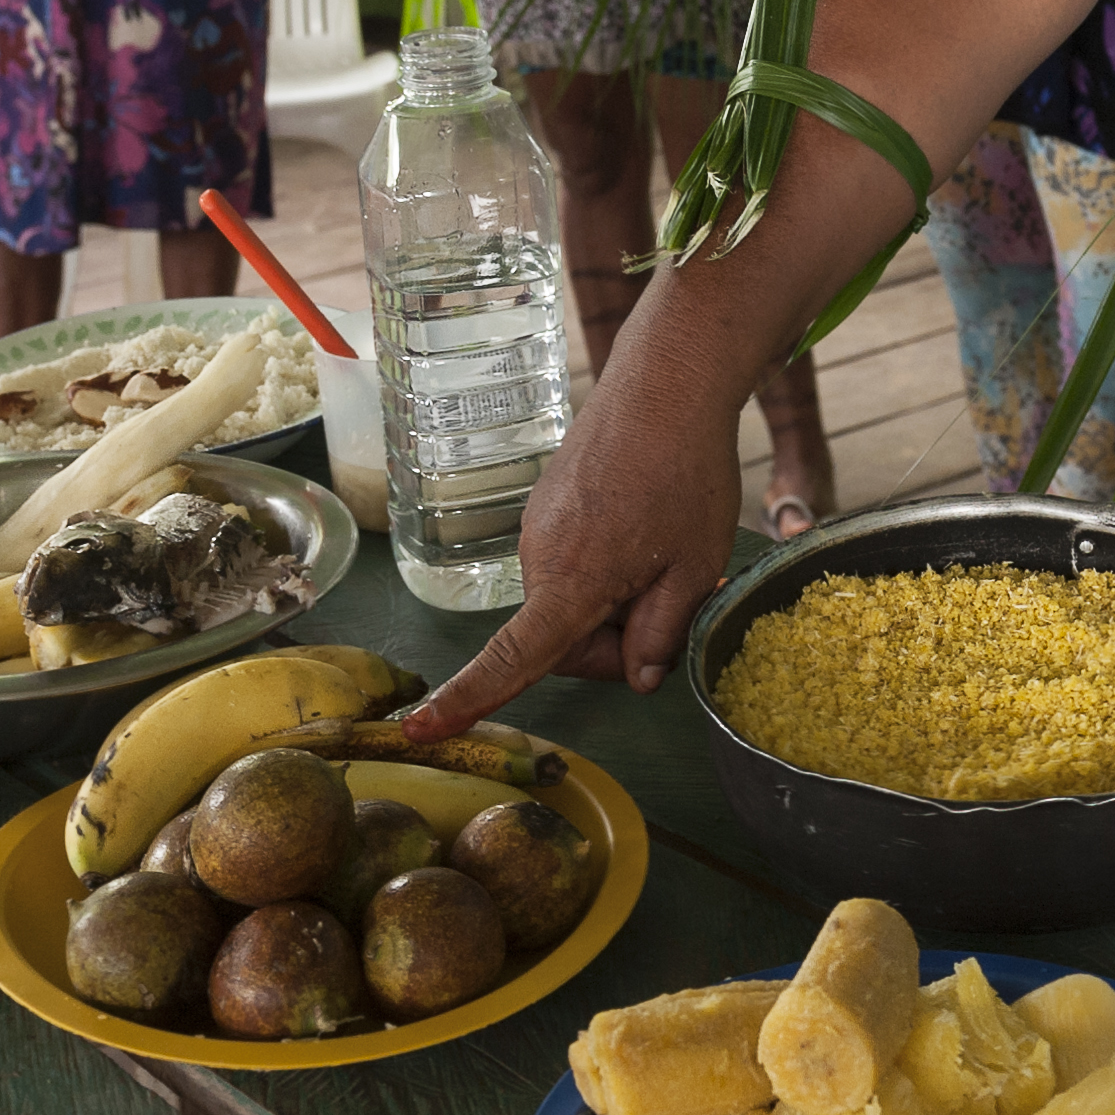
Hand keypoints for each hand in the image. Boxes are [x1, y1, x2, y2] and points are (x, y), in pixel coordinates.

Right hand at [401, 283, 752, 738]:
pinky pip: (570, 564)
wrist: (666, 384)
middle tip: (678, 600)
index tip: (421, 731)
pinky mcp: (548, 506)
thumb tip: (637, 676)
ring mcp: (539, 528)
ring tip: (669, 555)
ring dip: (616, 600)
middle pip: (564, 641)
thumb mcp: (693, 568)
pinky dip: (607, 567)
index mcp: (571, 581)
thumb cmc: (687, 475)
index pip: (514, 659)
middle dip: (616, 640)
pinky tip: (650, 531)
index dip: (470, 700)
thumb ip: (661, 633)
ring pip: (570, 602)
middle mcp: (539, 557)